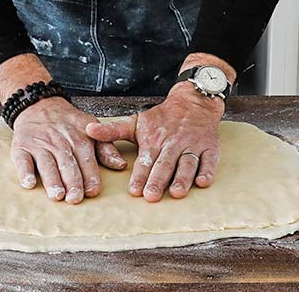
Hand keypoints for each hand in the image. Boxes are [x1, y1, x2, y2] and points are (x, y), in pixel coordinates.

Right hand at [10, 97, 127, 203]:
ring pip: (46, 164)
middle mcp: (59, 143)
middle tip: (75, 198)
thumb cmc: (67, 123)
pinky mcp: (21, 147)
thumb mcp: (91, 129)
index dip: (90, 176)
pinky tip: (28, 184)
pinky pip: (22, 161)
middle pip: (67, 164)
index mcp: (79, 140)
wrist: (39, 104)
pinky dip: (24, 172)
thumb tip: (120, 165)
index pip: (87, 160)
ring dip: (52, 180)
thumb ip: (106, 148)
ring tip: (57, 195)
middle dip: (72, 182)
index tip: (93, 191)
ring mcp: (39, 145)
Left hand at [85, 53, 232, 201]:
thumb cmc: (162, 118)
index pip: (146, 159)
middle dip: (158, 180)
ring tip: (176, 193)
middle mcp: (173, 143)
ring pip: (187, 163)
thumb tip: (88, 130)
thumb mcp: (136, 122)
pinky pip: (210, 160)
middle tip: (151, 196)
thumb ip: (112, 131)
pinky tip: (202, 183)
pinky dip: (207, 171)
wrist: (193, 102)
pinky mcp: (210, 147)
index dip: (140, 175)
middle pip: (165, 163)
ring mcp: (192, 145)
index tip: (134, 190)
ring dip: (182, 178)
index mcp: (153, 139)